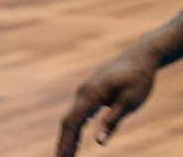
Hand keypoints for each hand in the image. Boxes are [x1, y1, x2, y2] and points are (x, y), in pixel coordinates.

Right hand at [56, 39, 158, 154]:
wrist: (140, 56)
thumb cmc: (137, 79)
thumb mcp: (129, 102)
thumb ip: (112, 121)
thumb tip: (98, 142)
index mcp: (91, 94)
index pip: (73, 122)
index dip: (66, 141)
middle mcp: (84, 91)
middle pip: (69, 121)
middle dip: (64, 142)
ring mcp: (87, 91)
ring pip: (73, 117)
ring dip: (69, 137)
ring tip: (67, 156)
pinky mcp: (92, 92)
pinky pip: (79, 113)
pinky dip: (76, 129)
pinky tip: (77, 140)